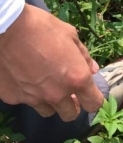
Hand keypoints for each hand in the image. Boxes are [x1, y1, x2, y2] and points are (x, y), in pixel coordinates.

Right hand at [0, 4, 104, 120]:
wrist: (6, 28)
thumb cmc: (43, 28)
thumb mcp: (70, 35)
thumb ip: (84, 56)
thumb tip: (92, 69)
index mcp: (76, 79)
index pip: (93, 104)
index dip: (94, 100)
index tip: (90, 95)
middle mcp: (57, 94)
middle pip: (70, 115)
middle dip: (72, 106)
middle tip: (68, 93)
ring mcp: (33, 99)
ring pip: (48, 111)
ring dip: (51, 102)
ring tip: (46, 85)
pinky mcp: (13, 97)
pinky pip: (25, 101)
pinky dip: (28, 93)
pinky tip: (23, 77)